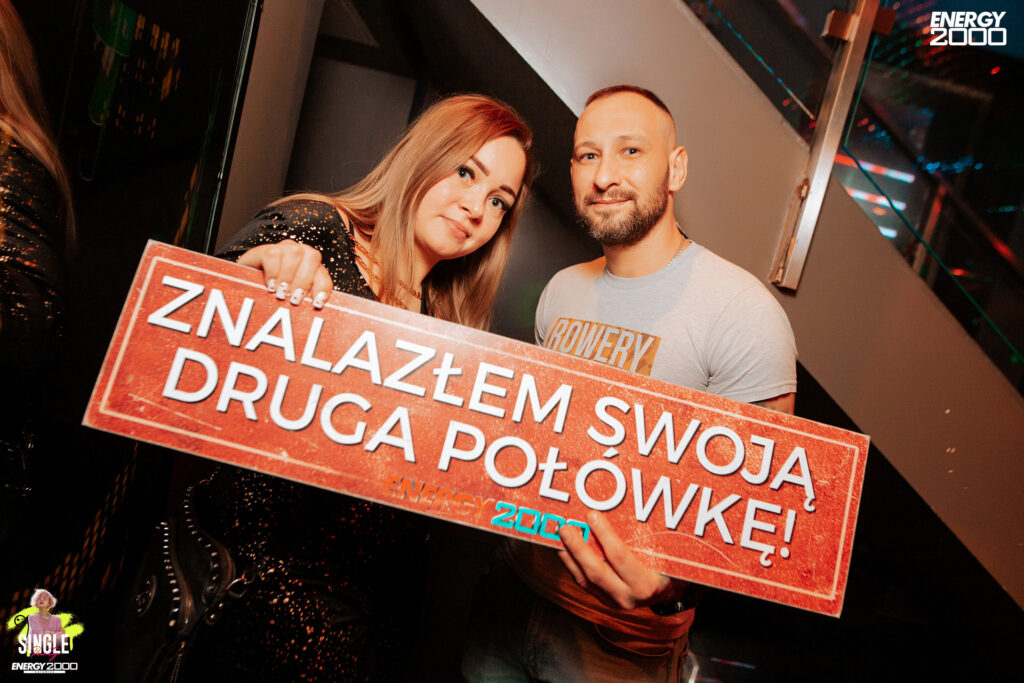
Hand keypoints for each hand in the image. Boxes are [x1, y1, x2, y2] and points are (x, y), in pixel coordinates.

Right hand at [237, 239, 333, 307]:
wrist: (243, 286)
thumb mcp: (289, 300)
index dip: (323, 288)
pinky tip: (270, 285)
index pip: (323, 274)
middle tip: (294, 299)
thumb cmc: (270, 297)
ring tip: (280, 293)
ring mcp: (283, 249)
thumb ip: (303, 302)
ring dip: (288, 276)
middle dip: (304, 281)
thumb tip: (314, 311)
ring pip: (294, 252)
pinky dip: (273, 272)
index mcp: (311, 267)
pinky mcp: (264, 249)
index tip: (316, 304)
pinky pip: (273, 254)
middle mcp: (300, 254)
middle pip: (312, 256)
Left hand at [558, 511, 686, 610]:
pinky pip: (583, 582)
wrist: (668, 595)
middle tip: (565, 527)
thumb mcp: (664, 554)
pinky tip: (563, 549)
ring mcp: (613, 601)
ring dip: (569, 556)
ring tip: (558, 537)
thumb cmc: (667, 567)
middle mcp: (628, 597)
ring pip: (585, 579)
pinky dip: (571, 565)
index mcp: (646, 584)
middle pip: (596, 571)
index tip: (592, 516)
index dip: (605, 536)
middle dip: (578, 548)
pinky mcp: (603, 600)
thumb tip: (621, 507)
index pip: (620, 557)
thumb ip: (646, 538)